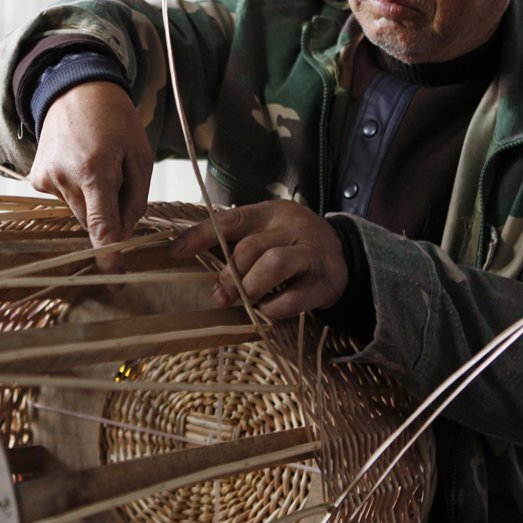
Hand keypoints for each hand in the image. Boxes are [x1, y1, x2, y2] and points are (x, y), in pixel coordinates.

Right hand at [30, 81, 152, 272]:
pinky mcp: (36, 179)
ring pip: (78, 212)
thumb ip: (135, 200)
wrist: (75, 90)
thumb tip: (124, 236)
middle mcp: (64, 178)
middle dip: (109, 213)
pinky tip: (79, 163)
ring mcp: (46, 179)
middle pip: (92, 221)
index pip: (101, 226)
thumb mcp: (140, 157)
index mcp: (95, 170)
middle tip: (119, 179)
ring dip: (92, 200)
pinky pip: (64, 199)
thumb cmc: (116, 121)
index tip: (114, 279)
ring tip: (97, 165)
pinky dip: (77, 191)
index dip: (109, 255)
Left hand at [169, 200, 348, 319]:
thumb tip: (190, 257)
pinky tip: (267, 310)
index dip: (201, 235)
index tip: (177, 251)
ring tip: (246, 302)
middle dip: (229, 275)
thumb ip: (236, 243)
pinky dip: (274, 307)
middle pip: (251, 247)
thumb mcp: (268, 233)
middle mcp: (292, 227)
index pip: (231, 220)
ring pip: (274, 264)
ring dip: (251, 288)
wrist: (345, 257)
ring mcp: (311, 252)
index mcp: (271, 213)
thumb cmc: (293, 245)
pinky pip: (294, 296)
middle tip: (220, 296)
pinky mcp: (325, 281)